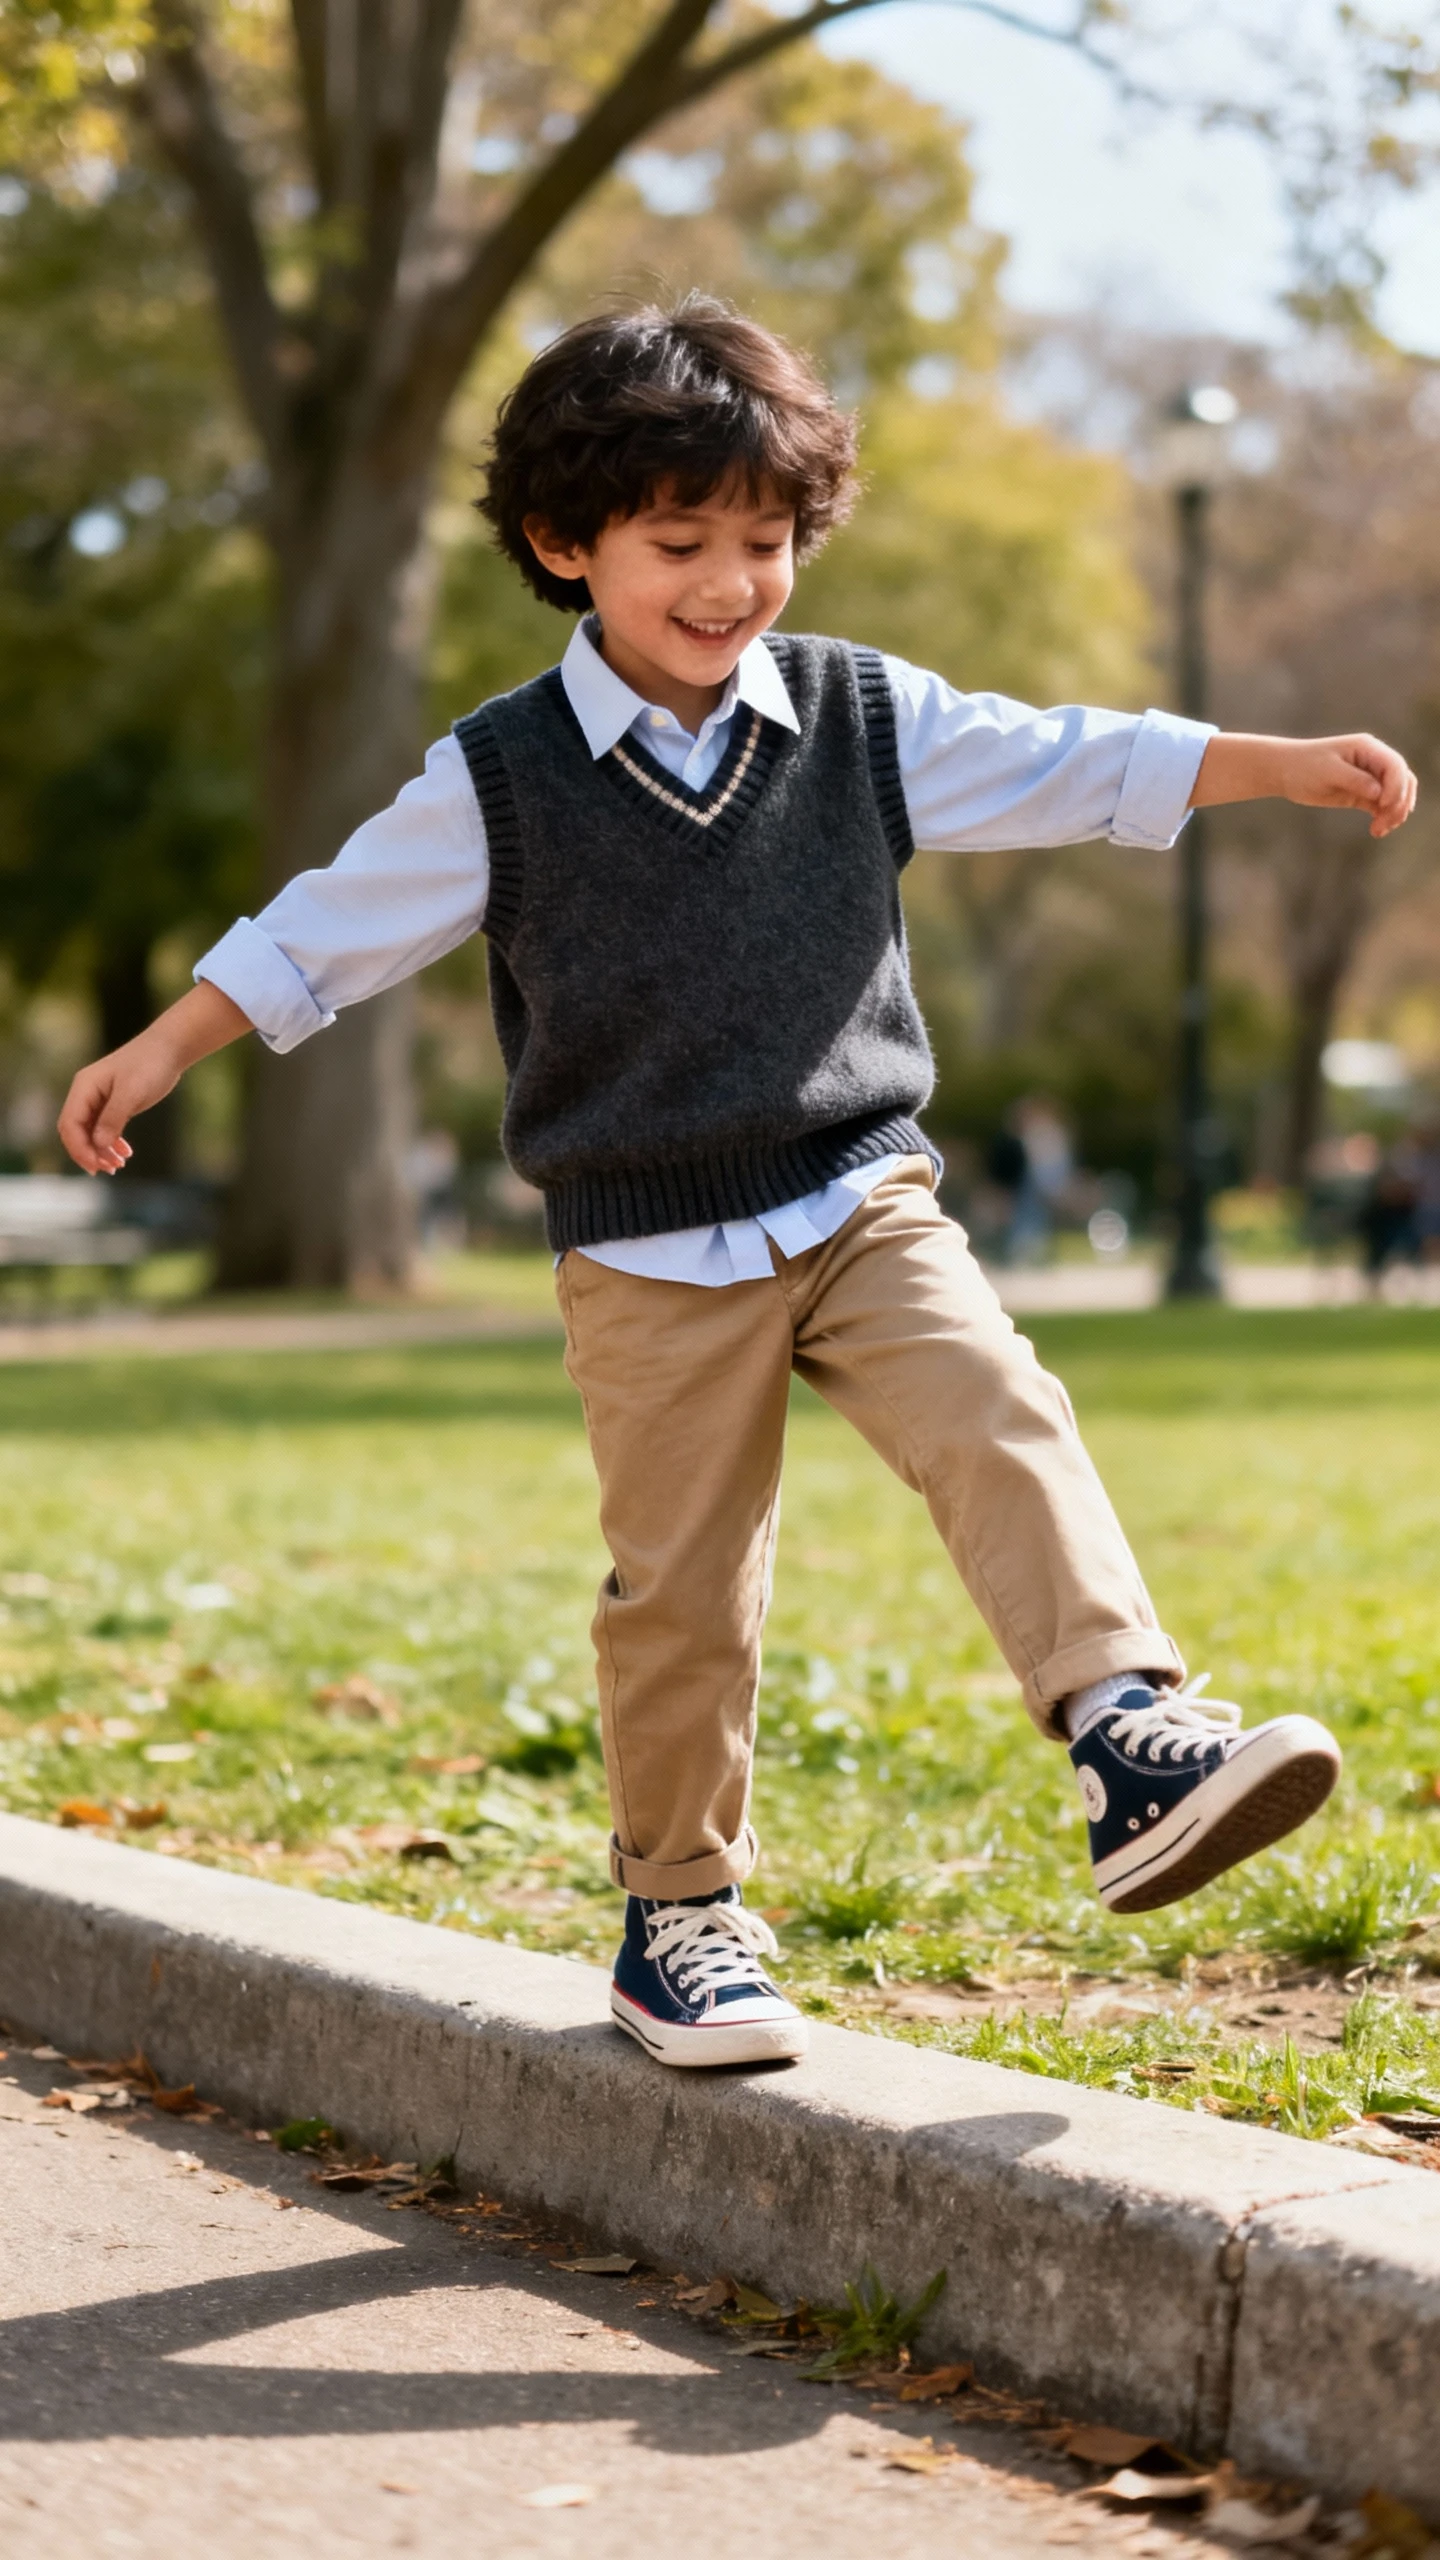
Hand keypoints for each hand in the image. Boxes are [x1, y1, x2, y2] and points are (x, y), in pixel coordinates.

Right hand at [57, 981, 251, 1173]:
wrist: (169, 1049)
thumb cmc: (150, 1065)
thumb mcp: (132, 1092)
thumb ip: (113, 1118)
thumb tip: (98, 1144)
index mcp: (84, 1087)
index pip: (69, 1124)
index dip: (79, 1148)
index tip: (95, 1166)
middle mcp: (86, 1093)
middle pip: (75, 1131)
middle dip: (88, 1152)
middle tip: (108, 1169)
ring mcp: (98, 1099)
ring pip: (90, 1133)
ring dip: (101, 1151)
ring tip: (119, 1165)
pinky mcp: (112, 1104)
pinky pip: (104, 1129)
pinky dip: (112, 1144)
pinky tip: (126, 1154)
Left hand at [1274, 734, 1417, 837]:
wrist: (1285, 771)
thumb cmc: (1303, 766)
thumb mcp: (1327, 772)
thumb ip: (1354, 780)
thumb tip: (1379, 793)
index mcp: (1368, 748)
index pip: (1395, 765)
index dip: (1396, 786)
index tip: (1383, 805)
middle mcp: (1374, 760)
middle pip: (1403, 780)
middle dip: (1398, 803)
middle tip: (1384, 825)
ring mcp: (1370, 777)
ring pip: (1396, 794)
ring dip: (1394, 813)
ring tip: (1378, 831)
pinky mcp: (1363, 793)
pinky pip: (1383, 805)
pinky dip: (1384, 817)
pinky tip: (1376, 830)